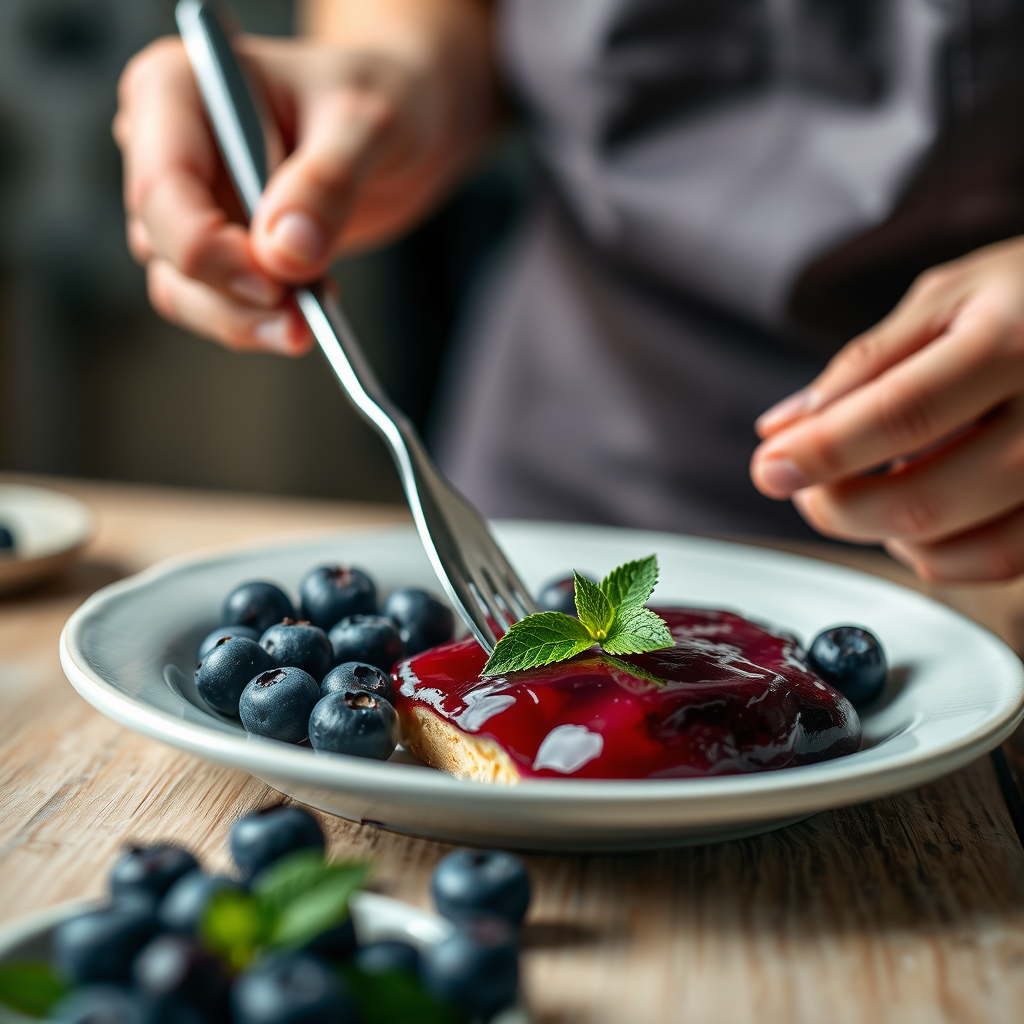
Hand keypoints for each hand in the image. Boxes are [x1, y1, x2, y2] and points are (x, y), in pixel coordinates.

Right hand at [114, 3, 494, 353]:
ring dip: (245, 319)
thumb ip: (326, 182)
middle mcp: (162, 144)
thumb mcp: (367, 123)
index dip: (208, 249)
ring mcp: (183, 202)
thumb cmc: (378, 97)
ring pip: (182, 289)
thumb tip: (287, 253)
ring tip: (314, 314)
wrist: (402, 126)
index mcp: (175, 88)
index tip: (275, 286)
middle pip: (164, 246)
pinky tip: (307, 311)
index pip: (162, 188)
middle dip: (233, 295)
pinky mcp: (212, 247)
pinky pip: (214, 305)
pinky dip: (257, 322)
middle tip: (303, 319)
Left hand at [750, 236, 1023, 582]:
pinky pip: (1003, 561)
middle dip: (840, 508)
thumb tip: (781, 431)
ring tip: (859, 494)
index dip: (824, 451)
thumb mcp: (944, 299)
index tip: (770, 469)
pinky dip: (941, 556)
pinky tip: (917, 517)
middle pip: (928, 500)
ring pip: (967, 549)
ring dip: (886, 537)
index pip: (901, 413)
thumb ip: (861, 366)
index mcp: (1012, 342)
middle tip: (804, 487)